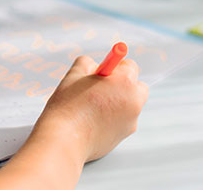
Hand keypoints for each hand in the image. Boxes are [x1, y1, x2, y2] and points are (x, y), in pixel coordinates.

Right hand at [34, 55, 148, 161]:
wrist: (64, 139)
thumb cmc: (68, 106)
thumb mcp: (74, 74)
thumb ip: (88, 63)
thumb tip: (95, 66)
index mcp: (125, 82)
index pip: (130, 66)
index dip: (115, 67)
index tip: (104, 72)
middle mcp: (134, 101)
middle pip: (137, 86)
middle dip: (123, 84)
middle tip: (101, 87)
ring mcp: (131, 121)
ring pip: (129, 104)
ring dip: (117, 102)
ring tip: (92, 106)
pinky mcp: (124, 136)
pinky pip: (122, 120)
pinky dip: (112, 118)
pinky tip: (93, 120)